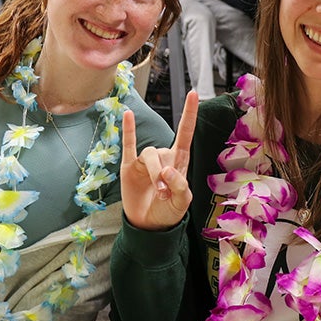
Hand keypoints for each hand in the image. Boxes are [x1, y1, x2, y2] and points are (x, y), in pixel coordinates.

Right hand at [120, 91, 198, 230]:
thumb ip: (180, 186)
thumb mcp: (182, 203)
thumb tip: (168, 171)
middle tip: (165, 195)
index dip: (189, 114)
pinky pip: (129, 145)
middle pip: (164, 152)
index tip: (193, 94)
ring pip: (149, 154)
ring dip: (154, 172)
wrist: (148, 226)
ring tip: (158, 192)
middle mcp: (163, 157)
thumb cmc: (169, 213)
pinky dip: (128, 130)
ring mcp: (146, 161)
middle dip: (164, 174)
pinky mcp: (130, 167)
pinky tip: (127, 115)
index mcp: (179, 162)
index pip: (185, 133)